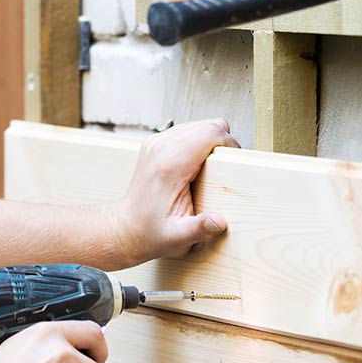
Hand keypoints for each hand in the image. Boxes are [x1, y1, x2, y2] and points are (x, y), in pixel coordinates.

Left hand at [109, 118, 239, 264]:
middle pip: (206, 125)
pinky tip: (198, 165)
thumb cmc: (151, 232)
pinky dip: (199, 142)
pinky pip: (187, 131)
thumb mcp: (178, 237)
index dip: (228, 144)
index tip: (233, 162)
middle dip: (223, 142)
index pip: (209, 133)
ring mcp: (156, 142)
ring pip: (198, 125)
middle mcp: (161, 147)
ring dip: (211, 141)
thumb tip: (219, 222)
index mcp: (169, 165)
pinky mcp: (156, 143)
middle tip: (226, 167)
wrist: (127, 228)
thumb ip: (200, 228)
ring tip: (212, 168)